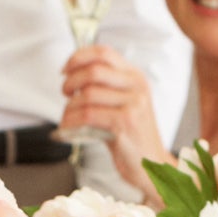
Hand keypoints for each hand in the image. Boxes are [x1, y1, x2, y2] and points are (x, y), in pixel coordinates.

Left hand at [60, 43, 164, 192]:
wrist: (152, 164)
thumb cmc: (131, 136)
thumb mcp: (122, 105)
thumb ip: (103, 89)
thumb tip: (72, 78)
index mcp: (136, 77)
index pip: (104, 53)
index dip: (79, 57)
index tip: (66, 70)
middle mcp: (137, 86)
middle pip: (94, 70)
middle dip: (71, 81)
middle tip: (65, 92)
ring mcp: (134, 104)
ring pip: (88, 94)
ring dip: (69, 106)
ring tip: (67, 116)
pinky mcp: (125, 122)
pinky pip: (88, 115)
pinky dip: (72, 120)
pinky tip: (68, 127)